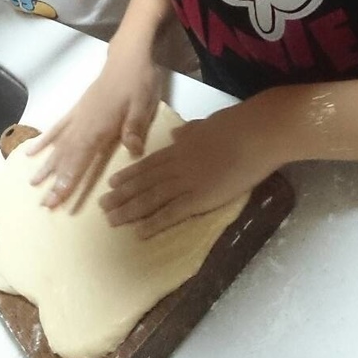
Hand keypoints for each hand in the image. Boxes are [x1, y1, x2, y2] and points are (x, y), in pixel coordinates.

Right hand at [26, 52, 164, 209]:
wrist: (128, 57)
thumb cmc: (138, 81)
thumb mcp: (144, 104)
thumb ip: (135, 127)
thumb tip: (133, 151)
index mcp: (100, 126)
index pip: (79, 159)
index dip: (67, 180)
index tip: (55, 200)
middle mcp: (84, 124)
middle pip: (65, 156)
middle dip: (54, 181)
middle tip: (42, 204)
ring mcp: (78, 116)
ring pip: (58, 144)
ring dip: (46, 164)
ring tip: (32, 183)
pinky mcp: (77, 109)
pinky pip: (57, 127)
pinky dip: (44, 140)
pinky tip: (33, 151)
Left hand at [101, 96, 286, 237]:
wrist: (256, 134)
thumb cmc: (237, 126)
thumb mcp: (206, 124)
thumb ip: (189, 131)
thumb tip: (175, 133)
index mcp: (179, 147)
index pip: (147, 164)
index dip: (128, 175)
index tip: (111, 184)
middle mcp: (177, 165)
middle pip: (143, 183)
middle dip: (121, 195)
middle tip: (101, 206)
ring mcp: (187, 182)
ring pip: (151, 199)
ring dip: (129, 211)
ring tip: (111, 221)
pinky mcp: (200, 198)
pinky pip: (171, 214)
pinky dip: (154, 223)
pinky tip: (139, 232)